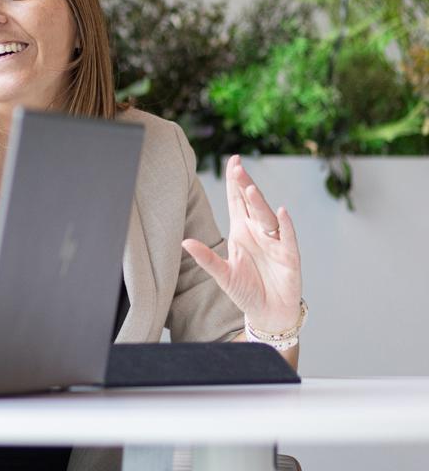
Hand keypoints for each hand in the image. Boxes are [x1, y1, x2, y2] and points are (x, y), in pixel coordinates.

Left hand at [182, 155, 302, 331]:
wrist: (268, 312)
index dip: (235, 182)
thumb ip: (206, 259)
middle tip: (237, 166)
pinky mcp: (289, 257)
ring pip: (267, 217)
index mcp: (241, 231)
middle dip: (245, 185)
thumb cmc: (247, 290)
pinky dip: (285, 225)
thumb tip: (185, 242)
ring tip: (250, 188)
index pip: (237, 201)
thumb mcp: (223, 275)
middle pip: (251, 203)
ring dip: (259, 203)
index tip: (233, 161)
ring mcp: (275, 243)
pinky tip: (281, 212)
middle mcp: (259, 232)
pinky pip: (287, 237)